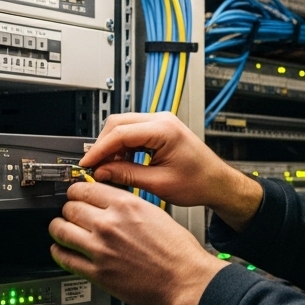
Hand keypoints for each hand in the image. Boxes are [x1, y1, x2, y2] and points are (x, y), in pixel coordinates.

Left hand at [49, 181, 228, 304]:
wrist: (185, 279)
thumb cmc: (178, 250)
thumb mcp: (154, 212)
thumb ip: (127, 207)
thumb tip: (110, 203)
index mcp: (125, 205)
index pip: (84, 189)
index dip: (77, 191)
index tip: (76, 195)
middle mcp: (109, 224)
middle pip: (70, 207)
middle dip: (69, 209)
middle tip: (70, 213)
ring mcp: (100, 249)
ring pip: (60, 230)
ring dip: (59, 228)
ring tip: (61, 229)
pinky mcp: (97, 273)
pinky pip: (65, 258)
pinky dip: (59, 252)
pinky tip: (61, 250)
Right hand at [79, 112, 261, 230]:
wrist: (217, 182)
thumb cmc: (199, 182)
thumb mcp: (159, 184)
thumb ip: (127, 175)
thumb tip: (102, 172)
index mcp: (164, 130)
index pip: (120, 133)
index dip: (99, 149)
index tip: (87, 163)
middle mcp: (162, 120)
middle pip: (117, 124)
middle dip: (102, 146)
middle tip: (94, 167)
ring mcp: (161, 123)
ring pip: (123, 127)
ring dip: (112, 147)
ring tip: (107, 169)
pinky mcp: (159, 130)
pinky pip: (132, 133)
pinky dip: (122, 147)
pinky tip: (120, 164)